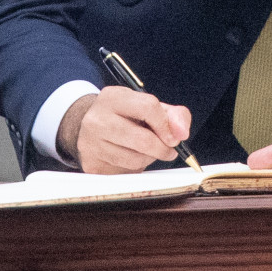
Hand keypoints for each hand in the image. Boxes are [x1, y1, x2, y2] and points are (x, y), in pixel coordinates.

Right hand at [58, 86, 191, 173]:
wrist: (89, 126)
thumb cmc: (124, 115)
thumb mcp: (147, 106)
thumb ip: (173, 115)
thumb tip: (181, 133)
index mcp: (113, 97)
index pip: (148, 107)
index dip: (166, 125)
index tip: (174, 137)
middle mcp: (97, 119)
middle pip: (142, 139)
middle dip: (162, 148)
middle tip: (169, 150)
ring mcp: (90, 143)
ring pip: (134, 160)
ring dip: (149, 159)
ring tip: (147, 152)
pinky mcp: (91, 164)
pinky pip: (124, 173)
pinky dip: (135, 168)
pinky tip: (131, 158)